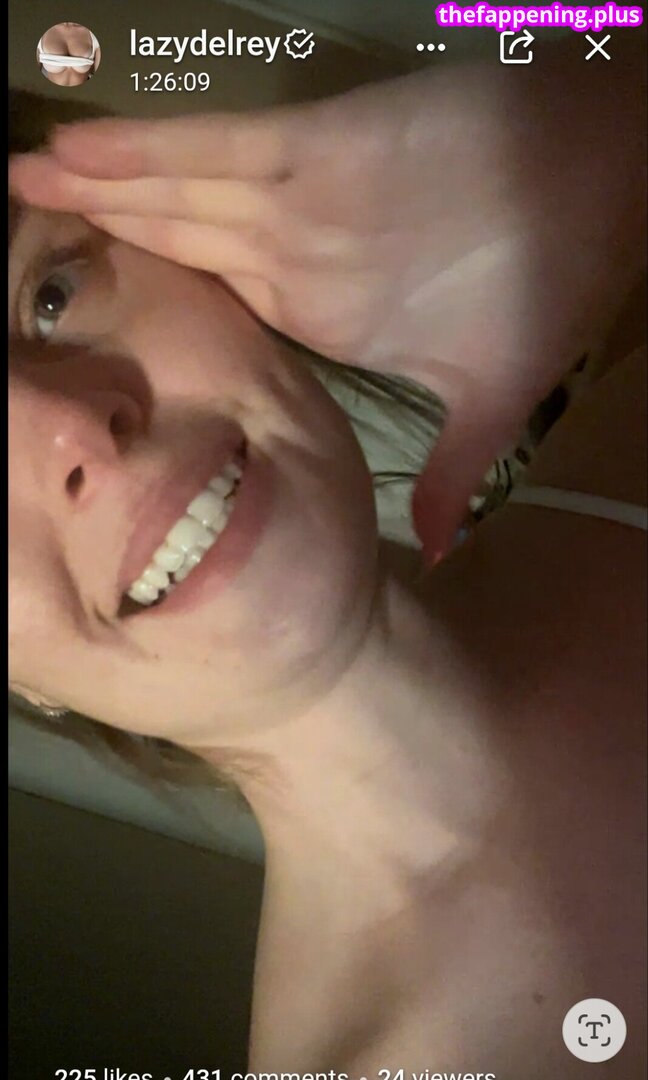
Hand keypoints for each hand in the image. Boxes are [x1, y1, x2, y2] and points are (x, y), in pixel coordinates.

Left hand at [10, 38, 644, 560]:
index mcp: (315, 304)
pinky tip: (76, 151)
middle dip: (92, 235)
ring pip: (177, 190)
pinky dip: (148, 149)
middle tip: (13, 228)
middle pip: (173, 238)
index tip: (73, 322)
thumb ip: (451, 467)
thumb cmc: (546, 278)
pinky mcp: (326, 147)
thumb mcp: (491, 397)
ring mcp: (305, 198)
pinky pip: (220, 149)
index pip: (209, 302)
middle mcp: (295, 249)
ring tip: (22, 183)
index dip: (138, 300)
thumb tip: (441, 547)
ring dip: (95, 187)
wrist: (606, 186)